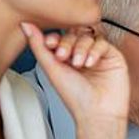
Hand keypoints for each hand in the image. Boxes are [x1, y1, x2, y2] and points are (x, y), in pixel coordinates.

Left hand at [21, 22, 128, 138]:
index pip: (60, 37)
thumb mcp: (51, 69)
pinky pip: (103, 42)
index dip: (55, 38)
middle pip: (75, 33)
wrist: (97, 111)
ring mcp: (97, 54)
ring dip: (81, 48)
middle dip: (67, 43)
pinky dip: (95, 50)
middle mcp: (81, 54)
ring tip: (78, 64)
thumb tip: (26, 26)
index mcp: (66, 58)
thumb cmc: (75, 97)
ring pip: (89, 36)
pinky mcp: (112, 55)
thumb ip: (39, 47)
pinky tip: (90, 63)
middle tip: (63, 56)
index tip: (50, 44)